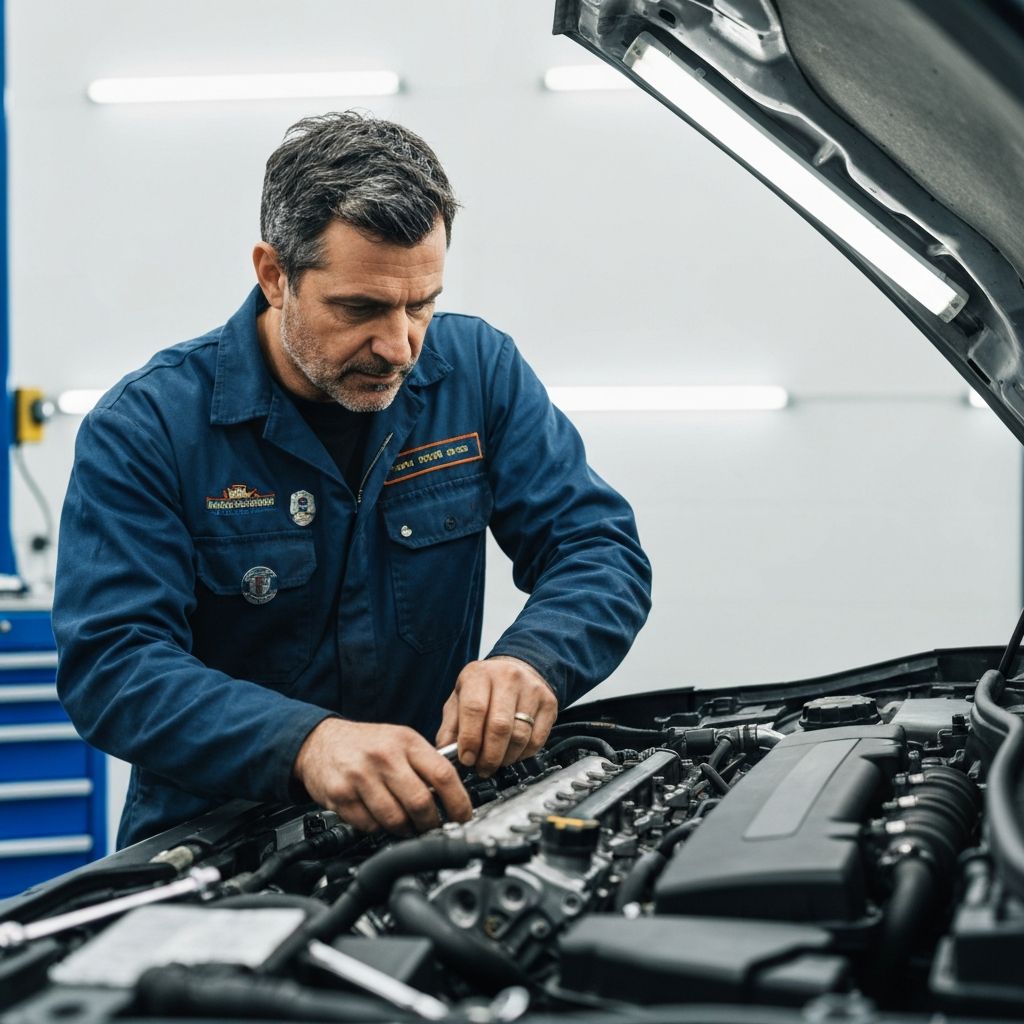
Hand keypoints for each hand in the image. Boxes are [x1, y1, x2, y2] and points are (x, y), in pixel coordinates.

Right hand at [293, 718, 471, 833]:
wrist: (320, 742)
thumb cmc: (366, 744)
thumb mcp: (400, 740)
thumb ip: (425, 763)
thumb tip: (454, 795)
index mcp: (405, 741)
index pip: (442, 774)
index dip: (458, 801)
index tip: (464, 816)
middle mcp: (384, 757)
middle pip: (420, 802)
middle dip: (432, 823)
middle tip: (433, 827)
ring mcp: (361, 776)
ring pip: (396, 819)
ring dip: (406, 830)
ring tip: (407, 825)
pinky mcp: (341, 796)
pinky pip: (370, 826)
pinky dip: (380, 829)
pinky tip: (380, 819)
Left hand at [435, 657, 557, 776]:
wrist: (518, 670)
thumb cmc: (483, 689)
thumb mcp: (459, 699)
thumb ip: (451, 726)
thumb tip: (446, 754)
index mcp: (479, 675)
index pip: (475, 709)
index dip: (470, 739)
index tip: (466, 759)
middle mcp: (507, 678)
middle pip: (500, 726)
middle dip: (489, 756)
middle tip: (482, 768)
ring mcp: (531, 689)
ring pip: (520, 736)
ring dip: (506, 758)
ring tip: (496, 762)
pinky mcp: (549, 703)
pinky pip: (537, 740)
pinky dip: (523, 754)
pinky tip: (512, 753)